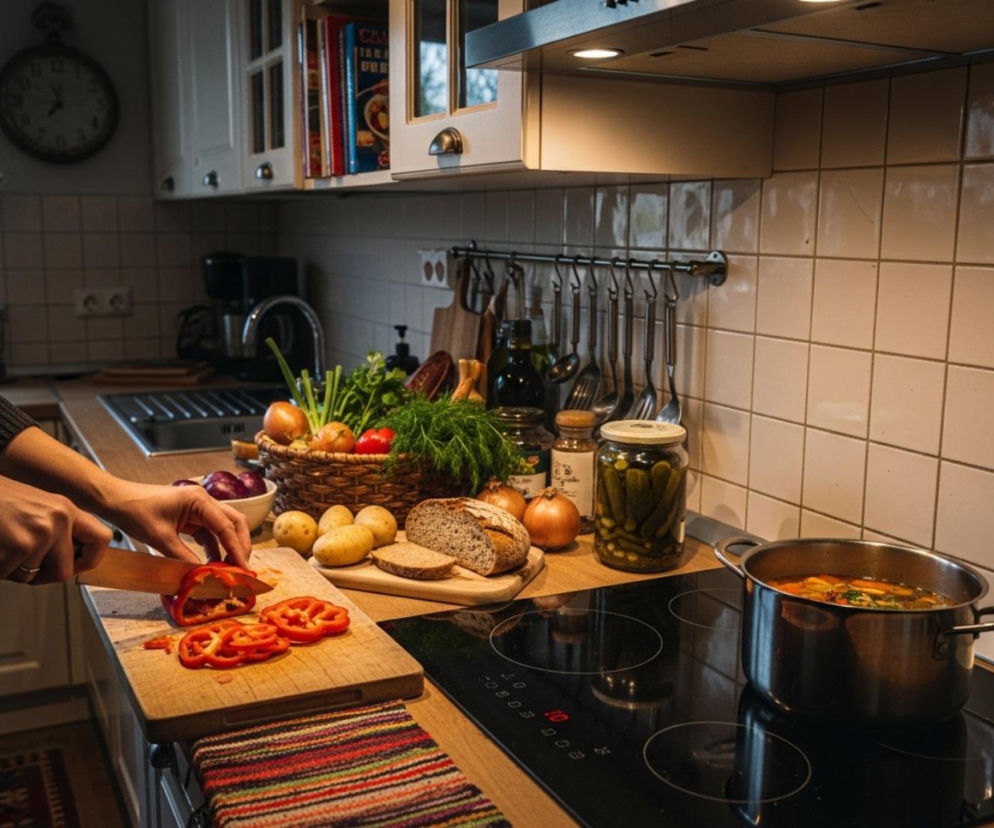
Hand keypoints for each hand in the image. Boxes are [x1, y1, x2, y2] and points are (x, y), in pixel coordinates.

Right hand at [0, 476, 111, 583]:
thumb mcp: (37, 507)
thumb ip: (57, 529)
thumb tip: (74, 559)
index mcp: (66, 509)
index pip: (102, 539)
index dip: (91, 559)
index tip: (77, 565)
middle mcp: (58, 520)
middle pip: (65, 572)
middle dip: (42, 575)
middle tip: (23, 563)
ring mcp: (39, 534)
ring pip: (32, 576)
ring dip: (13, 569)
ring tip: (3, 543)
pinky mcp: (18, 546)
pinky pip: (9, 574)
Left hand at [104, 482, 251, 568]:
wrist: (115, 500)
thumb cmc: (135, 512)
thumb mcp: (160, 539)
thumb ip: (184, 557)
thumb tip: (202, 576)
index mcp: (199, 500)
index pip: (226, 527)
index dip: (237, 549)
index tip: (243, 568)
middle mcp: (203, 501)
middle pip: (233, 522)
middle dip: (240, 545)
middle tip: (242, 567)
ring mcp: (198, 508)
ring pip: (223, 527)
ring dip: (228, 547)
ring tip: (230, 568)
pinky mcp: (190, 516)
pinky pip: (208, 532)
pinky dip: (213, 547)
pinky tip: (212, 562)